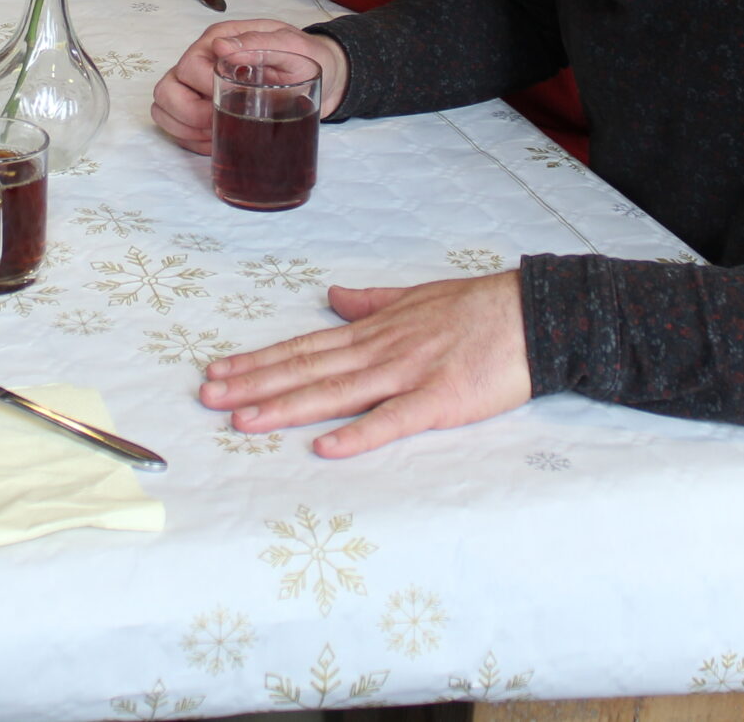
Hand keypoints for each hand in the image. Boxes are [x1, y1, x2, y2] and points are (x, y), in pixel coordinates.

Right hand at [151, 19, 346, 154]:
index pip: (189, 68)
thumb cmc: (306, 58)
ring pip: (163, 109)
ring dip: (186, 129)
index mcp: (220, 40)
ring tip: (217, 133)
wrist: (324, 77)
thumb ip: (260, 43)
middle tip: (221, 123)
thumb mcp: (293, 46)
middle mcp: (202, 60)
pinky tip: (215, 141)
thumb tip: (221, 47)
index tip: (234, 103)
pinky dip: (190, 140)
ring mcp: (197, 85)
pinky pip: (176, 128)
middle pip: (167, 90)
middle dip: (189, 115)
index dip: (204, 91)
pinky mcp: (200, 107)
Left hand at [198, 274, 532, 457]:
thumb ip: (371, 302)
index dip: (259, 361)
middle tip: (208, 397)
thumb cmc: (479, 308)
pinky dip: (357, 433)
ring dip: (286, 406)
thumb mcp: (416, 297)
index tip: (219, 371)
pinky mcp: (440, 400)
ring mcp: (408, 374)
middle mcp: (381, 350)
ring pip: (335, 392)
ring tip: (243, 419)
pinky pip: (392, 420)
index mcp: (375, 330)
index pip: (304, 347)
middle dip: (254, 384)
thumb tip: (332, 297)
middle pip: (307, 369)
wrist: (534, 314)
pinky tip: (323, 445)